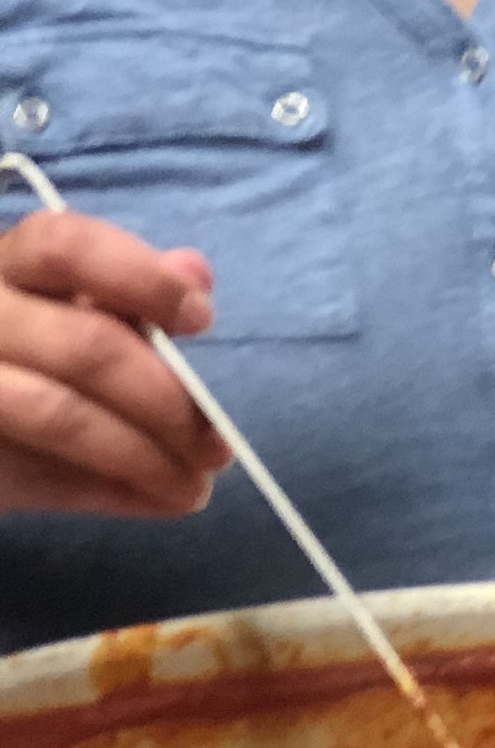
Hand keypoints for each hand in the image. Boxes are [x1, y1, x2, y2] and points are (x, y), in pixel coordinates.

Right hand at [0, 213, 230, 520]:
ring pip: (60, 415)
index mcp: (6, 267)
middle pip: (84, 344)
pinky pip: (38, 476)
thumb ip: (125, 294)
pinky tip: (156, 501)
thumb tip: (194, 268)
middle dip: (168, 400)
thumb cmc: (23, 365)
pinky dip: (108, 492)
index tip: (202, 320)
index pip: (65, 246)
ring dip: (145, 458)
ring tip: (194, 487)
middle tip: (219, 445)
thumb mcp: (69, 318)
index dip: (142, 278)